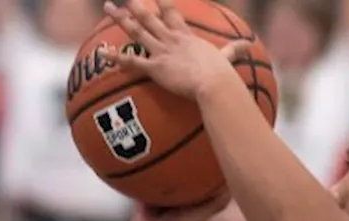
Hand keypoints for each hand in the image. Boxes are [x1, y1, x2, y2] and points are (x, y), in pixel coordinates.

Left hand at [104, 0, 249, 99]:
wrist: (214, 84)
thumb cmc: (221, 75)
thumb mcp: (227, 58)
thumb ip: (233, 50)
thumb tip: (248, 44)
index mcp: (186, 36)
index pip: (170, 12)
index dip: (161, 0)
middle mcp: (171, 39)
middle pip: (149, 16)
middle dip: (134, 5)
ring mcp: (161, 51)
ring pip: (136, 30)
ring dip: (120, 18)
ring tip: (107, 7)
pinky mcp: (154, 67)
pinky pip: (130, 61)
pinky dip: (115, 57)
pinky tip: (101, 52)